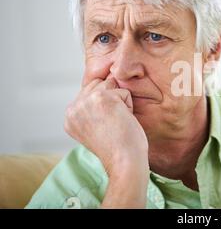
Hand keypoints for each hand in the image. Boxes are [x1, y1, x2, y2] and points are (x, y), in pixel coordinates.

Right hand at [64, 77, 148, 207]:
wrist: (124, 161)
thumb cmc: (117, 147)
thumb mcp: (94, 126)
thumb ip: (90, 107)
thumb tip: (104, 80)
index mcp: (69, 116)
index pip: (88, 92)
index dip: (105, 105)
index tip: (107, 125)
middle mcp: (73, 108)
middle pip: (99, 84)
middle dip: (112, 100)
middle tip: (113, 124)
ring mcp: (86, 102)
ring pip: (111, 85)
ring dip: (121, 102)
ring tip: (118, 122)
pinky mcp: (103, 98)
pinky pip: (124, 92)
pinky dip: (129, 106)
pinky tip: (123, 121)